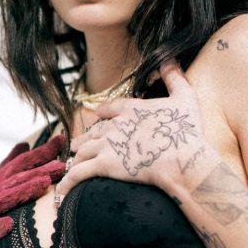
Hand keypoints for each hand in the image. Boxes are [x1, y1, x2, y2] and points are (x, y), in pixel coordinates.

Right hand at [0, 130, 67, 247]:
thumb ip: (9, 167)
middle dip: (39, 171)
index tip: (62, 139)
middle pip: (17, 179)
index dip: (40, 152)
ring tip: (44, 185)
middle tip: (61, 166)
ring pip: (5, 200)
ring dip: (24, 191)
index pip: (21, 164)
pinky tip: (8, 225)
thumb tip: (24, 145)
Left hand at [57, 59, 204, 194]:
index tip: (97, 114)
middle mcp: (114, 125)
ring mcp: (106, 145)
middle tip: (76, 145)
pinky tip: (62, 191)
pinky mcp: (103, 165)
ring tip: (69, 164)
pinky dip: (68, 183)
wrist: (181, 158)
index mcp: (131, 109)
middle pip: (94, 131)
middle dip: (85, 138)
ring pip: (83, 151)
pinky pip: (78, 174)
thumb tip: (169, 57)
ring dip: (75, 158)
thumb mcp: (186, 97)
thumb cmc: (185, 131)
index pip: (110, 108)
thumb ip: (175, 76)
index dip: (102, 112)